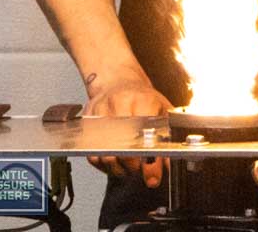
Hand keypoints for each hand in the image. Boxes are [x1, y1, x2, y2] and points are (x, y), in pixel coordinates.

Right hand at [84, 71, 173, 186]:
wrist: (118, 81)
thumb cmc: (142, 97)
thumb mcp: (162, 110)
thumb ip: (168, 136)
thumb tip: (171, 164)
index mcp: (142, 100)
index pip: (146, 137)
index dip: (151, 161)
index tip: (153, 176)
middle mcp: (118, 104)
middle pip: (123, 149)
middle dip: (134, 167)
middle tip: (141, 170)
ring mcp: (99, 113)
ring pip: (105, 155)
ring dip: (118, 168)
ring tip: (129, 167)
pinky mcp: (86, 122)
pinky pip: (92, 154)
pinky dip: (103, 164)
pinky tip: (115, 161)